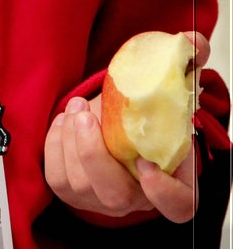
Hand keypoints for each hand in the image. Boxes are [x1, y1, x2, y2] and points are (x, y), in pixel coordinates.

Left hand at [44, 31, 208, 223]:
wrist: (113, 118)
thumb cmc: (142, 109)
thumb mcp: (166, 86)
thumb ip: (185, 63)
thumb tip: (192, 41)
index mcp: (170, 179)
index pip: (177, 206)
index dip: (164, 193)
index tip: (146, 164)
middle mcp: (136, 196)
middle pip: (114, 196)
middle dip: (93, 154)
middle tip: (87, 115)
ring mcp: (101, 198)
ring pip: (79, 183)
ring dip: (71, 139)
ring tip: (77, 106)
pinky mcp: (71, 190)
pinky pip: (57, 176)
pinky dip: (56, 144)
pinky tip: (66, 121)